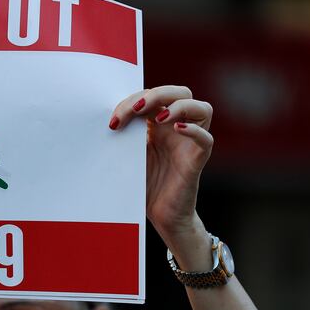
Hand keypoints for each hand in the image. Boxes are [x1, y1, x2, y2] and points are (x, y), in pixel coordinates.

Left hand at [109, 85, 212, 243]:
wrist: (159, 216)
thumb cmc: (143, 185)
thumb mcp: (127, 156)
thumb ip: (123, 137)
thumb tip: (102, 120)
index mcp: (158, 125)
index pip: (154, 96)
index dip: (133, 100)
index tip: (113, 120)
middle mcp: (177, 129)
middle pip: (181, 93)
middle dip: (158, 94)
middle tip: (135, 108)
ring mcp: (190, 143)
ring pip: (202, 109)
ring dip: (180, 106)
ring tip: (158, 118)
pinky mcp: (196, 161)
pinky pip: (206, 139)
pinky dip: (194, 131)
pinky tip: (177, 129)